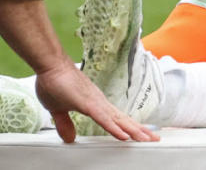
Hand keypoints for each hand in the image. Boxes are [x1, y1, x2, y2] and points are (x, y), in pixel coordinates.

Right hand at [34, 60, 157, 142]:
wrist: (51, 67)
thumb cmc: (55, 83)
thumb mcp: (59, 110)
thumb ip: (66, 123)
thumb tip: (69, 137)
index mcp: (95, 105)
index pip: (116, 119)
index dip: (129, 127)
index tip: (142, 135)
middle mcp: (100, 104)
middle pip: (123, 120)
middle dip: (139, 130)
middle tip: (154, 139)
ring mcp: (96, 103)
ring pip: (118, 120)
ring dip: (132, 130)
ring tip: (147, 139)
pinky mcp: (88, 104)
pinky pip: (104, 119)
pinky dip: (114, 128)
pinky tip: (124, 136)